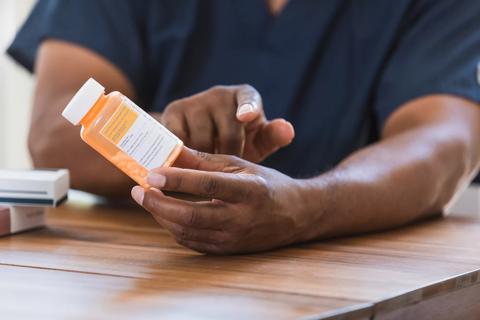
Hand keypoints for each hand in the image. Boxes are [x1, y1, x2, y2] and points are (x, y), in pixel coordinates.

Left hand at [131, 148, 307, 253]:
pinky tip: (166, 212)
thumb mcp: (240, 166)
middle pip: (191, 216)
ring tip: (148, 198)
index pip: (208, 185)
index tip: (151, 173)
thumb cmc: (266, 185)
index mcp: (249, 190)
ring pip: (187, 232)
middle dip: (158, 204)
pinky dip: (174, 227)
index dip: (177, 179)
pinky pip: (192, 242)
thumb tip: (171, 152)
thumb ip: (204, 161)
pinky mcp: (227, 251)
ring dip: (162, 215)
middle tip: (138, 190)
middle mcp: (242, 218)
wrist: (296, 215)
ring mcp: (234, 239)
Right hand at [160, 85, 294, 162]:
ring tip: (209, 167)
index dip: (248, 108)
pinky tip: (188, 164)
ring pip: (203, 141)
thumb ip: (272, 137)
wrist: (200, 138)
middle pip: (228, 134)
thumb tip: (288, 130)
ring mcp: (195, 101)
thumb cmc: (239, 140)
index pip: (249, 100)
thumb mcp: (257, 141)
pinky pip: (180, 142)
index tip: (246, 117)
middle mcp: (220, 93)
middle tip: (228, 170)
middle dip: (229, 157)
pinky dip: (184, 156)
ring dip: (206, 160)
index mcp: (245, 96)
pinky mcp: (173, 112)